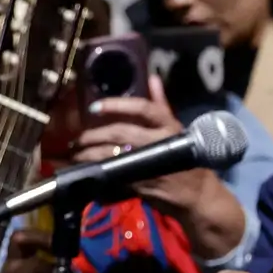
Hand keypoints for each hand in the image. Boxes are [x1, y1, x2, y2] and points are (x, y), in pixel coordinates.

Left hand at [73, 75, 210, 211]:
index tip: (95, 107)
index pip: (143, 108)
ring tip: (76, 155)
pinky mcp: (139, 186)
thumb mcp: (176, 128)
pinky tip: (86, 173)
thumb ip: (161, 104)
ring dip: (88, 155)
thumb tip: (152, 77)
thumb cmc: (186, 158)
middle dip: (93, 135)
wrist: (197, 194)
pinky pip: (112, 178)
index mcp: (168, 127)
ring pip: (110, 156)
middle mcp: (158, 143)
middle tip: (78, 139)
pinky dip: (96, 176)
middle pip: (120, 132)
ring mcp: (147, 165)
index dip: (117, 105)